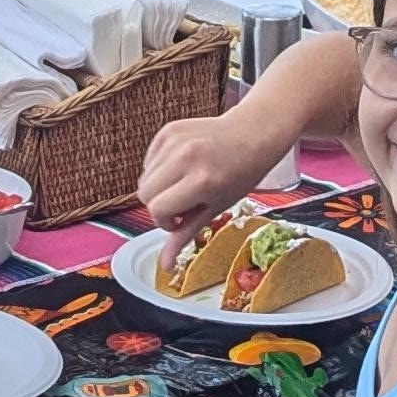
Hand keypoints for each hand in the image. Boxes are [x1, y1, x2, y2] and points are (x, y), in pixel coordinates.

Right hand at [137, 105, 273, 231]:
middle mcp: (185, 157)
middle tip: (182, 203)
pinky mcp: (169, 129)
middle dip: (158, 205)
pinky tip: (181, 167)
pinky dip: (159, 169)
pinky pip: (149, 160)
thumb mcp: (216, 208)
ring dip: (159, 187)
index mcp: (201, 180)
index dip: (165, 221)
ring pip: (144, 177)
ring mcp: (175, 140)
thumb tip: (165, 267)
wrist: (252, 133)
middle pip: (144, 193)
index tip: (181, 219)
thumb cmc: (239, 175)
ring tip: (183, 184)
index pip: (157, 209)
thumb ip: (185, 235)